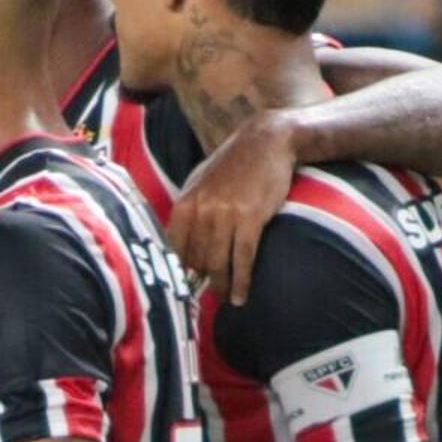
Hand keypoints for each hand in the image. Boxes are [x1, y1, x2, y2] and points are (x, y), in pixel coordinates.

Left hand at [165, 106, 297, 299]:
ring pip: (218, 264)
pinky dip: (242, 282)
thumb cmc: (234, 164)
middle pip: (196, 261)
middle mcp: (200, 210)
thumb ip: (190, 212)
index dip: (179, 273)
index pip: (174, 249)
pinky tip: (242, 296)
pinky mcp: (250, 218)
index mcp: (184, 203)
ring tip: (228, 300)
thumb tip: (180, 246)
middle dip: (203, 283)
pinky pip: (242, 259)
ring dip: (223, 288)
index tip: (185, 289)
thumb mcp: (201, 183)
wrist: (267, 141)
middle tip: (211, 298)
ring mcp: (225, 215)